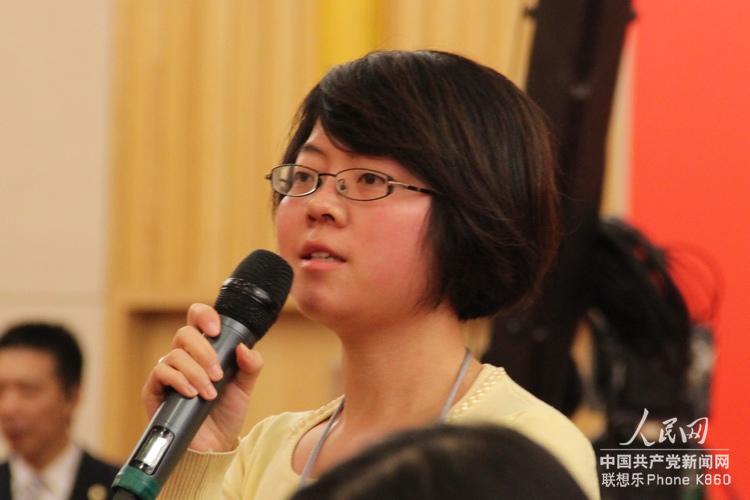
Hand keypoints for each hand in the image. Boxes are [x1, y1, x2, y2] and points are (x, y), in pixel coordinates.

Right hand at [142, 303, 263, 451]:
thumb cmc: (227, 412)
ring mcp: (168, 373)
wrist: (215, 445)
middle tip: (218, 374)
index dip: (204, 316)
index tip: (217, 329)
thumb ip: (250, 365)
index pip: (196, 320)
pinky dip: (179, 380)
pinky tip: (192, 394)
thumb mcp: (245, 387)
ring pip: (175, 355)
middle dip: (204, 351)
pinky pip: (160, 373)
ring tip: (209, 393)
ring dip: (196, 372)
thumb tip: (244, 348)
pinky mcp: (155, 390)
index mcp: (204, 349)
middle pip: (184, 333)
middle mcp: (183, 357)